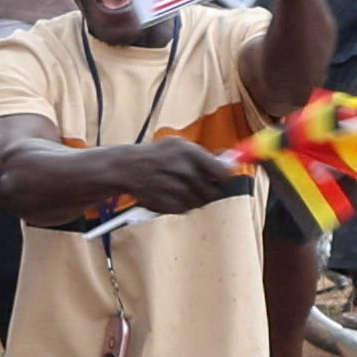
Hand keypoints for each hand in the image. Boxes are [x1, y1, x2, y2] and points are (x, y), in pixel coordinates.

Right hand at [113, 137, 243, 214]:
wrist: (126, 168)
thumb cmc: (157, 156)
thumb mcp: (179, 146)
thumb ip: (204, 157)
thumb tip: (230, 165)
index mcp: (188, 151)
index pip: (222, 172)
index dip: (225, 178)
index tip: (223, 179)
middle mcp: (182, 169)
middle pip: (212, 192)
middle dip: (209, 191)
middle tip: (200, 186)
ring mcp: (173, 188)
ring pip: (199, 202)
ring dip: (194, 198)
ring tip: (179, 187)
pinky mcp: (165, 204)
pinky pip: (185, 209)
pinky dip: (181, 205)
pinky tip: (169, 194)